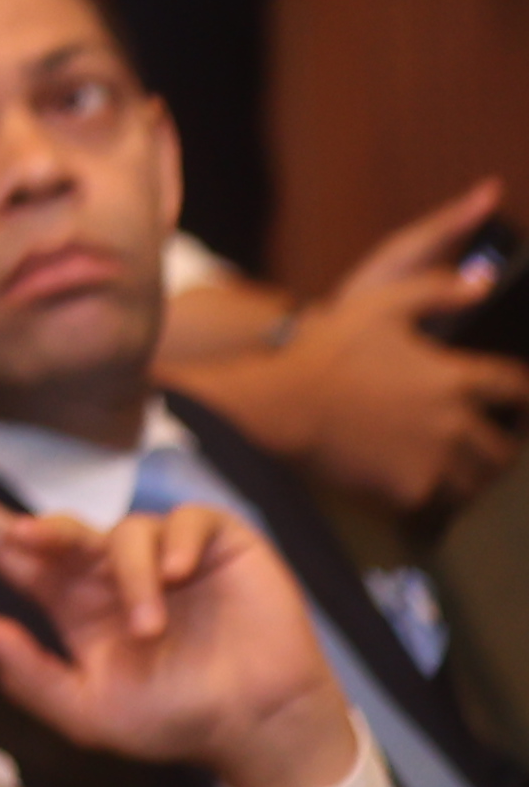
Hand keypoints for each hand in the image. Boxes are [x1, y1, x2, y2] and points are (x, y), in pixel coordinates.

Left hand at [0, 496, 363, 786]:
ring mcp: (165, 553)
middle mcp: (111, 570)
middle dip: (43, 530)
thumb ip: (30, 674)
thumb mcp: (92, 712)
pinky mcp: (217, 544)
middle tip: (25, 538)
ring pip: (128, 532)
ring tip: (151, 628)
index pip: (21, 559)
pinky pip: (187, 520)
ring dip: (133, 576)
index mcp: (74, 603)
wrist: (261, 726)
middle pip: (63, 530)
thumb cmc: (176, 720)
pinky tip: (182, 572)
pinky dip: (179, 541)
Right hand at [191, 182, 528, 511]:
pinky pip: (438, 502)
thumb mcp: (380, 304)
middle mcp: (454, 425)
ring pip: (478, 482)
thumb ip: (436, 290)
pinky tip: (423, 483)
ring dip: (475, 474)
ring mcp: (433, 462)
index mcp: (454, 379)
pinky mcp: (408, 491)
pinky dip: (436, 494)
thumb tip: (481, 284)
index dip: (521, 391)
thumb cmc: (329, 350)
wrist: (282, 404)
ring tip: (464, 469)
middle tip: (492, 442)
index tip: (518, 395)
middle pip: (503, 448)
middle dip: (503, 444)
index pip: (514, 388)